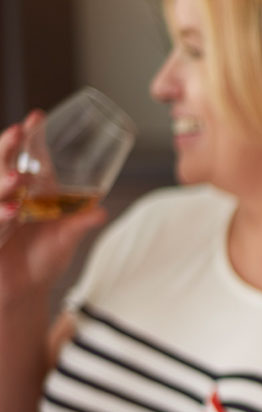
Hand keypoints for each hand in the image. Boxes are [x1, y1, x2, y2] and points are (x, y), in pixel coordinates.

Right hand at [0, 114, 105, 304]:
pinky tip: (11, 212)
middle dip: (6, 147)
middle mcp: (6, 198)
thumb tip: (101, 211)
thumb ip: (80, 223)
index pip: (22, 158)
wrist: (24, 293)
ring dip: (2, 182)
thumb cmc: (43, 260)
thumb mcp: (66, 239)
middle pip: (0, 165)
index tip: (36, 117)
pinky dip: (0, 216)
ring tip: (19, 179)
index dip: (26, 138)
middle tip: (18, 132)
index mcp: (26, 191)